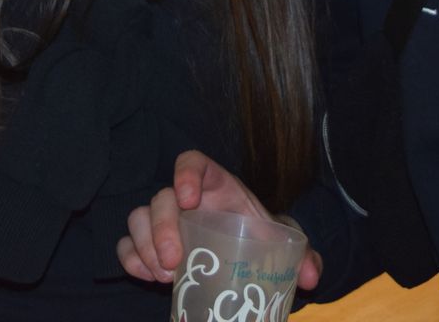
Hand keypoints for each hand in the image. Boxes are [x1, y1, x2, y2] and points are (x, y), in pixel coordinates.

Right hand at [117, 151, 321, 289]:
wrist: (247, 255)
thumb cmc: (259, 239)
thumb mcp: (283, 243)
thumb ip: (303, 254)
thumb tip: (311, 275)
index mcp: (215, 186)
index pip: (192, 162)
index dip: (186, 174)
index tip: (189, 199)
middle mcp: (185, 199)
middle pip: (161, 197)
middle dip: (161, 227)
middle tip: (174, 260)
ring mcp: (164, 221)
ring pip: (138, 218)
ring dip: (144, 246)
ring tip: (165, 275)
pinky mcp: (151, 245)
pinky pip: (128, 244)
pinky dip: (131, 257)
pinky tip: (147, 275)